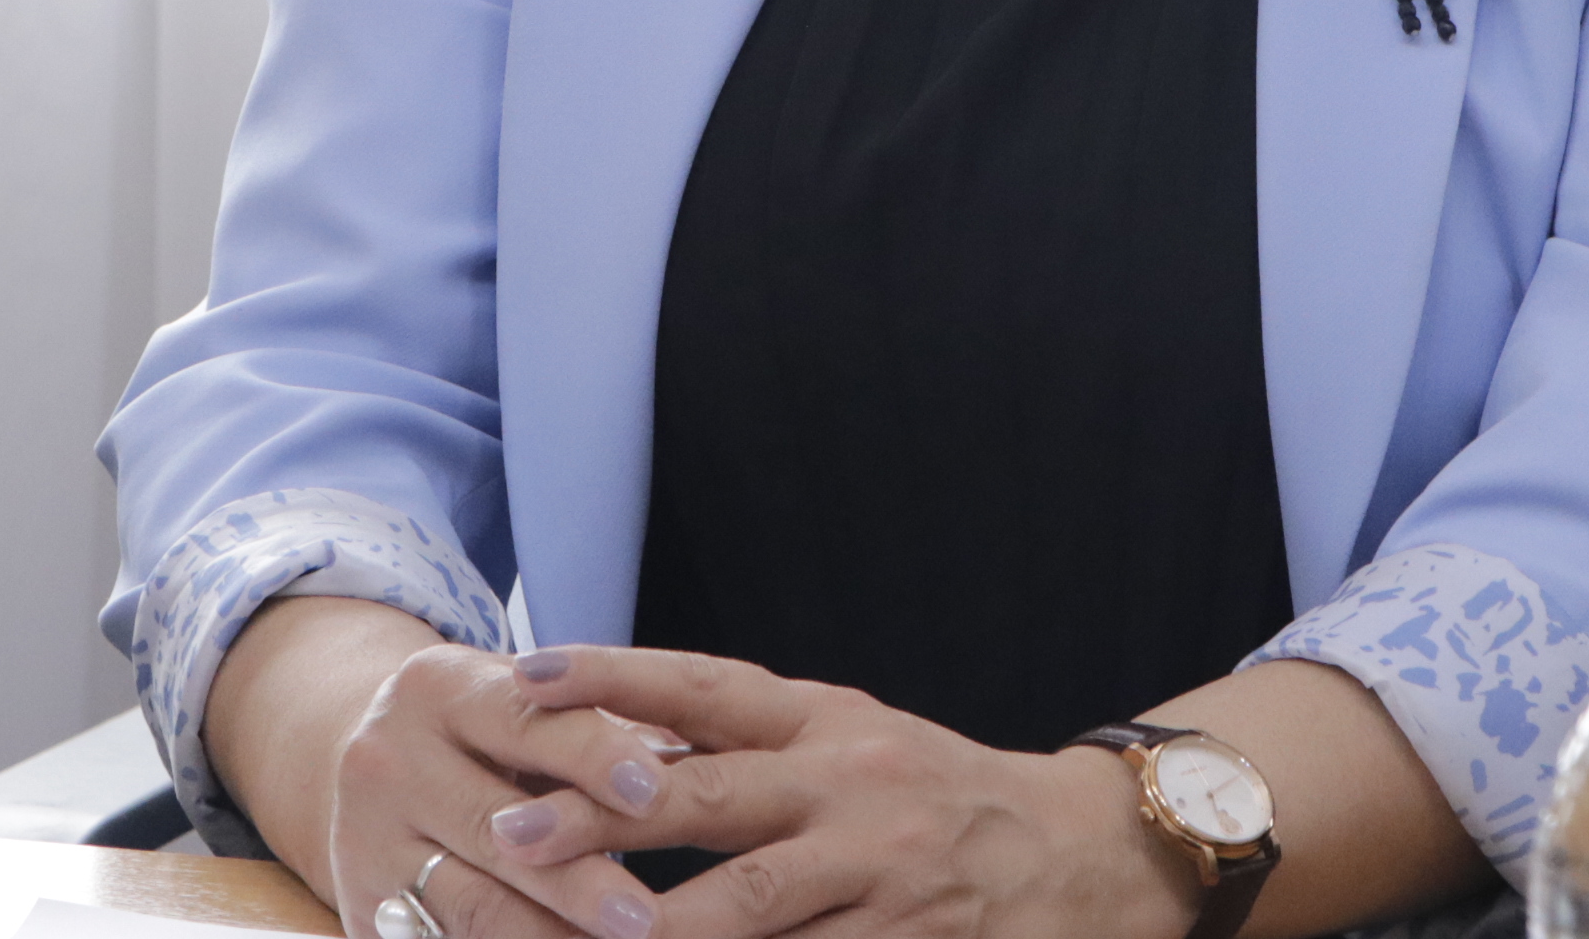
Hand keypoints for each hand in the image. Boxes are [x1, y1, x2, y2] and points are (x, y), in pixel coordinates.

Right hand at [205, 598, 688, 938]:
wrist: (365, 762)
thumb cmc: (483, 731)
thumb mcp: (522, 703)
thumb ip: (596, 724)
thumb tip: (694, 758)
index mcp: (439, 688)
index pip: (524, 721)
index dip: (593, 756)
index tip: (658, 791)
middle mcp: (387, 759)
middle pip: (497, 830)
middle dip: (577, 880)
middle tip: (647, 919)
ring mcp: (364, 840)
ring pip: (469, 903)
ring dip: (546, 937)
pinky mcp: (361, 905)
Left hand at [500, 646, 1195, 938]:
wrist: (1075, 855)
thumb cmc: (934, 792)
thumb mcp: (851, 738)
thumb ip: (751, 743)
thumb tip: (619, 742)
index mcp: (826, 721)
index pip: (706, 687)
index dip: (615, 677)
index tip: (524, 675)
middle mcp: (848, 788)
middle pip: (712, 798)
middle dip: (606, 818)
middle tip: (512, 830)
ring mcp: (877, 876)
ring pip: (749, 908)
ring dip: (659, 923)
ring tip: (584, 930)